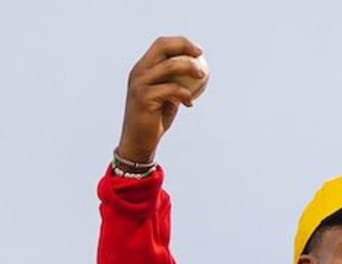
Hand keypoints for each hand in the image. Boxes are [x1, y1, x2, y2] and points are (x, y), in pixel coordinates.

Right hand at [117, 36, 205, 163]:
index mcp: (142, 68)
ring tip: (202, 76)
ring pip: (169, 66)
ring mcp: (140, 84)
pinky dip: (184, 93)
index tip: (198, 50)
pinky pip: (171, 89)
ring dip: (189, 67)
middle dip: (184, 46)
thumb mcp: (166, 98)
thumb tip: (196, 72)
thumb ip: (175, 83)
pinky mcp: (145, 98)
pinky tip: (190, 103)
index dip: (180, 43)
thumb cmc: (155, 121)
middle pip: (163, 47)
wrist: (139, 142)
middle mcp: (138, 71)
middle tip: (201, 55)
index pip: (161, 44)